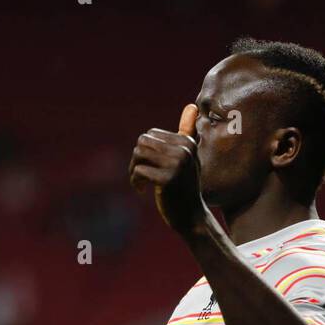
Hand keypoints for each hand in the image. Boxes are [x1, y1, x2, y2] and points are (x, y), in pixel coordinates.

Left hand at [129, 104, 206, 233]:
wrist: (192, 218)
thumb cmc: (185, 188)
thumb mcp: (188, 158)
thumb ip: (187, 133)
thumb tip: (192, 106)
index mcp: (187, 142)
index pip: (151, 134)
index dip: (143, 151)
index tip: (147, 167)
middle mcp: (184, 150)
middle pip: (142, 141)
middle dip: (136, 158)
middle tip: (138, 176)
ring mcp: (177, 164)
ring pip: (138, 153)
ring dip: (133, 169)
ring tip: (139, 182)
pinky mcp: (168, 179)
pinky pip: (138, 170)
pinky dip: (135, 181)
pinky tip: (141, 191)